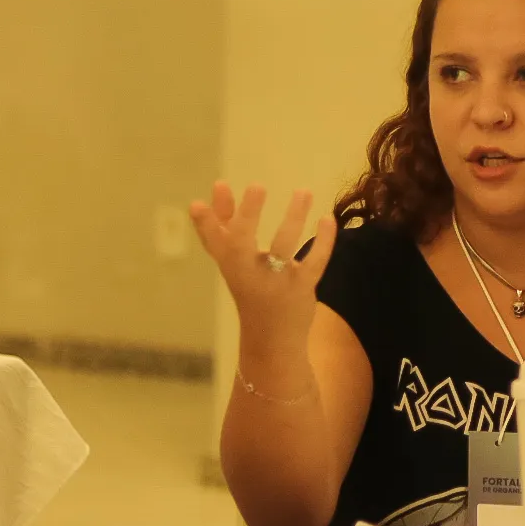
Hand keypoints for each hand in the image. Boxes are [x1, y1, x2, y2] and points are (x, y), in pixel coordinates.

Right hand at [190, 182, 334, 348]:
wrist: (270, 340)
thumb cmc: (250, 288)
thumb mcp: (233, 260)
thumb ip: (225, 224)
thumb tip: (218, 186)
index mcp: (230, 265)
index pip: (213, 242)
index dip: (205, 224)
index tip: (197, 203)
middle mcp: (248, 273)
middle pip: (241, 244)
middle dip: (246, 215)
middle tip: (256, 186)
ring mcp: (275, 281)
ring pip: (283, 247)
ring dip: (293, 218)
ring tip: (304, 191)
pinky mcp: (301, 287)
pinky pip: (314, 263)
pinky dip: (323, 241)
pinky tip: (327, 219)